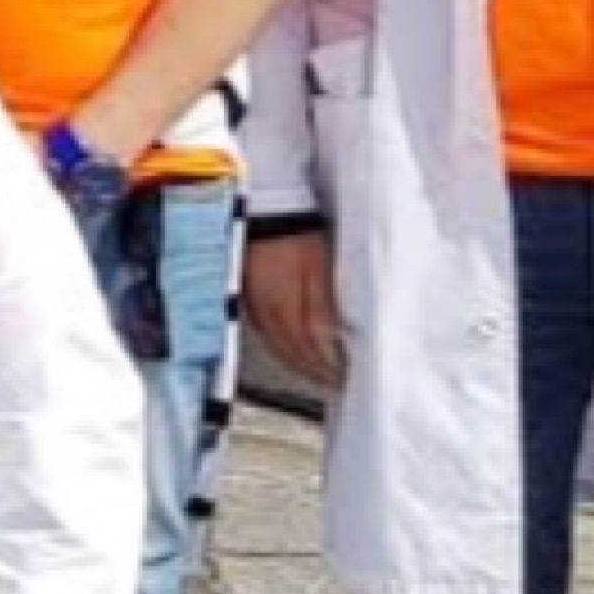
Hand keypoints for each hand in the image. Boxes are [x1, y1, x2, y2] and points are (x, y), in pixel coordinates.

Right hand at [242, 233, 345, 386]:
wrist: (267, 211)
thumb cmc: (297, 236)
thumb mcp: (317, 267)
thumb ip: (322, 305)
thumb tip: (332, 340)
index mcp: (285, 305)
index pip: (306, 348)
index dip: (325, 367)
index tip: (344, 378)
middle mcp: (267, 313)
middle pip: (290, 353)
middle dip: (313, 371)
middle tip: (334, 382)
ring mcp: (255, 308)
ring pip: (276, 346)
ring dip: (297, 363)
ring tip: (318, 373)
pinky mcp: (249, 301)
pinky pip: (265, 334)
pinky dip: (282, 347)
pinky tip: (293, 350)